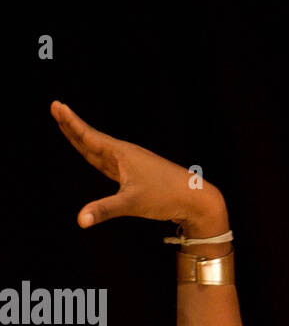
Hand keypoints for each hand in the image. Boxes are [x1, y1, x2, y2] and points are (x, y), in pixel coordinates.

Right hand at [50, 100, 224, 231]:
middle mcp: (125, 155)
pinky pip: (110, 164)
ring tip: (68, 128)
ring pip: (100, 151)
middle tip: (56, 109)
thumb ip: (104, 210)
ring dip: (83, 140)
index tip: (56, 105)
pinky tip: (95, 155)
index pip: (89, 136)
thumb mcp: (132, 203)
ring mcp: (132, 165)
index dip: (70, 123)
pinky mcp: (137, 176)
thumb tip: (80, 220)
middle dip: (72, 126)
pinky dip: (97, 157)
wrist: (196, 199)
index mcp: (121, 154)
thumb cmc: (167, 197)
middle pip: (91, 139)